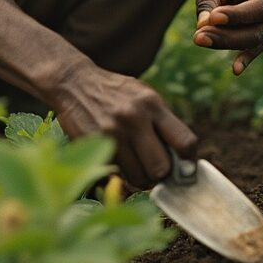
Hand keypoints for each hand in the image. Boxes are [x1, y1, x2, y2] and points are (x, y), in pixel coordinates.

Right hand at [53, 65, 197, 188]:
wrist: (74, 83)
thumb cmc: (115, 94)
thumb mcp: (143, 97)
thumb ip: (162, 122)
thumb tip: (183, 159)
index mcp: (152, 104)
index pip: (184, 142)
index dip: (188, 161)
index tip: (185, 168)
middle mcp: (134, 118)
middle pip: (161, 168)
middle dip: (160, 174)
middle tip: (154, 170)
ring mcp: (112, 133)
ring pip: (138, 177)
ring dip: (139, 178)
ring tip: (134, 166)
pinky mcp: (94, 145)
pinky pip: (115, 176)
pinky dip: (119, 177)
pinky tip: (118, 165)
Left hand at [192, 0, 262, 74]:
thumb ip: (206, 2)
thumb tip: (204, 26)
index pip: (259, 6)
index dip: (237, 17)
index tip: (212, 18)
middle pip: (260, 26)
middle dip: (228, 35)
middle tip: (198, 37)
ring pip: (258, 38)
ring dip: (229, 43)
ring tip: (201, 41)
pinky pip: (259, 44)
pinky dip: (246, 56)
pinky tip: (236, 69)